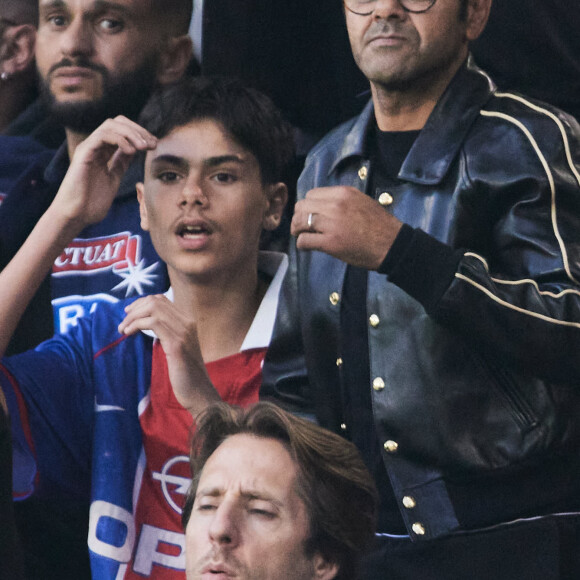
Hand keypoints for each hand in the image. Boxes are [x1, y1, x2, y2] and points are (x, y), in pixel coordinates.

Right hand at [52, 116, 156, 229]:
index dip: (140, 134)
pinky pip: (102, 136)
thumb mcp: (114, 178)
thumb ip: (121, 163)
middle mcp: (95, 146)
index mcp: (102, 152)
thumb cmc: (92, 203)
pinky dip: (119, 139)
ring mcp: (89, 148)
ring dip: (131, 133)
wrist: (76, 216)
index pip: (122, 131)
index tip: (154, 145)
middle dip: (138, 130)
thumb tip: (134, 150)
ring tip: (144, 147)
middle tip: (152, 143)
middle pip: (117, 123)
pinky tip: (131, 151)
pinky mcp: (83, 153)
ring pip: (111, 125)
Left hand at [118, 295, 220, 416]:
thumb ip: (166, 333)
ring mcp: (184, 332)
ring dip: (133, 317)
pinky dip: (137, 324)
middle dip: (134, 309)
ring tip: (123, 330)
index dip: (141, 303)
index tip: (128, 314)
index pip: (162, 300)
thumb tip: (145, 323)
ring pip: (154, 308)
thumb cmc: (184, 373)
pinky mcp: (177, 344)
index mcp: (187, 321)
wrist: (198, 392)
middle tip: (122, 324)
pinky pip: (153, 323)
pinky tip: (129, 334)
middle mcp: (188, 322)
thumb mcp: (176, 348)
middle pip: (156, 301)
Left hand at [291, 186, 403, 269]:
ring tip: (300, 235)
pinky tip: (306, 247)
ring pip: (299, 221)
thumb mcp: (362, 201)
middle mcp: (335, 205)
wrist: (392, 245)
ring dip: (297, 229)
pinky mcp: (330, 243)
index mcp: (343, 193)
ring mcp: (332, 224)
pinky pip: (304, 240)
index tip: (310, 214)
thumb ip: (342, 201)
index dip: (308, 205)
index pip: (312, 194)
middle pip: (302, 206)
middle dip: (298, 216)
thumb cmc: (380, 226)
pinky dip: (301, 244)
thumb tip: (323, 206)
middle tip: (301, 226)